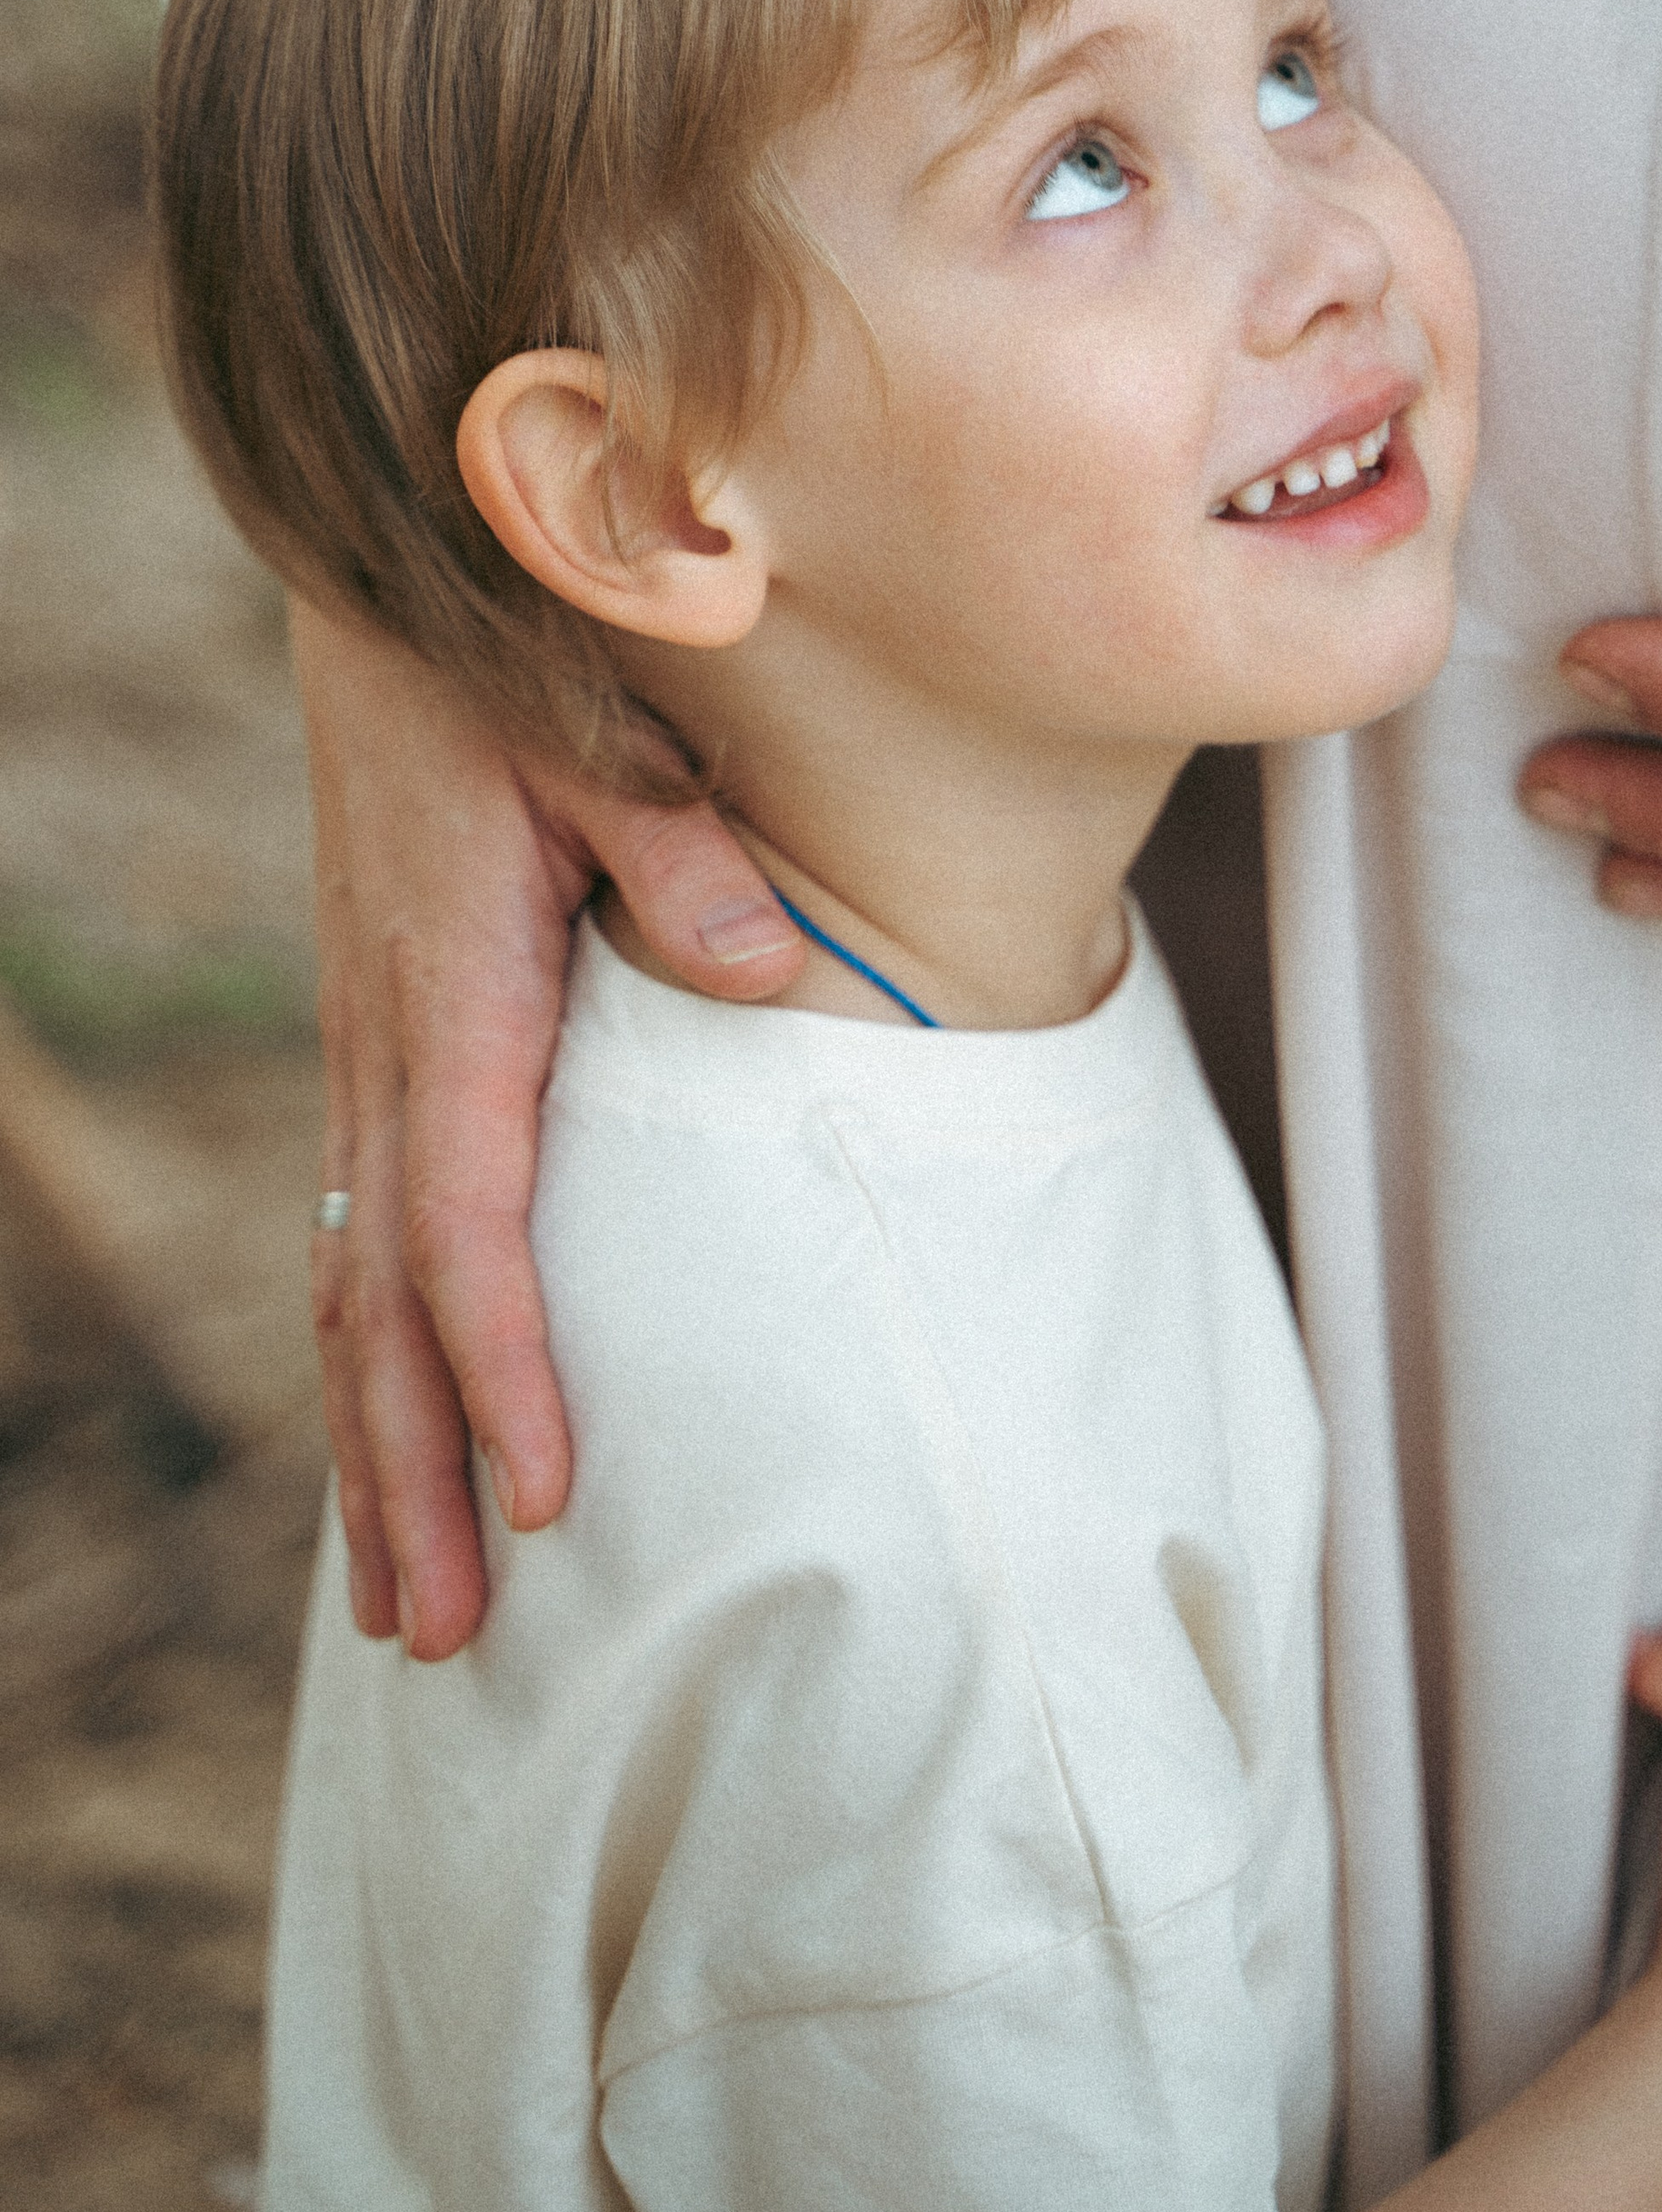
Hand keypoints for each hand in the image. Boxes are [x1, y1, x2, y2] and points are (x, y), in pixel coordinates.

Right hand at [295, 596, 801, 1656]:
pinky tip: (393, 1431)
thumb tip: (757, 971)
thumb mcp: (596, 720)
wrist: (387, 575)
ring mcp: (375, 1044)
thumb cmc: (504, 648)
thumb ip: (678, 845)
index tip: (544, 1496)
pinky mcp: (386, 1034)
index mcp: (453, 987)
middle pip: (385, 1304)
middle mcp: (393, 1039)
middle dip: (410, 1473)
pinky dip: (373, 1353)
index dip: (504, 1367)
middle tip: (440, 1635)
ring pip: (356, 1285)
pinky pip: (364, 1225)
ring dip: (376, 1446)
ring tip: (402, 1603)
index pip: (466, 1222)